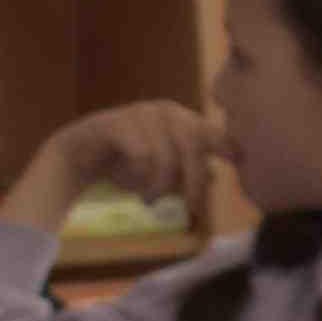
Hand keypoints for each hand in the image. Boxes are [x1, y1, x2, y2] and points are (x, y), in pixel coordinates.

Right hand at [11, 99, 219, 228]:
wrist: (80, 157)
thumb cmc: (127, 164)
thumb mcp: (163, 174)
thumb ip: (189, 174)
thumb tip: (214, 177)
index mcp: (183, 120)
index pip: (215, 132)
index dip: (230, 148)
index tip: (241, 164)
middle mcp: (167, 111)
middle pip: (194, 147)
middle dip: (193, 182)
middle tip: (190, 208)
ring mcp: (141, 113)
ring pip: (166, 156)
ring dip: (159, 186)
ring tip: (149, 200)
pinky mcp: (117, 122)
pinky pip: (141, 155)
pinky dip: (139, 177)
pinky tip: (133, 187)